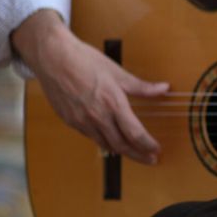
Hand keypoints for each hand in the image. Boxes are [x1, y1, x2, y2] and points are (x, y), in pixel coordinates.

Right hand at [12, 9, 168, 163]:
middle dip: (138, 155)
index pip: (135, 133)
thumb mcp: (117, 72)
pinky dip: (103, 142)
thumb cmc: (84, 60)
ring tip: (133, 153)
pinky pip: (90, 137)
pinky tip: (109, 141)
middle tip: (150, 159)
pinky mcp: (70, 121)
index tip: (157, 150)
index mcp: (112, 103)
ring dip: (121, 151)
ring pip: (105, 144)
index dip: (148, 145)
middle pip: (121, 145)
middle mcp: (97, 116)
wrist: (53, 57)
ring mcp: (81, 121)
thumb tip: (164, 88)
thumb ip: (141, 86)